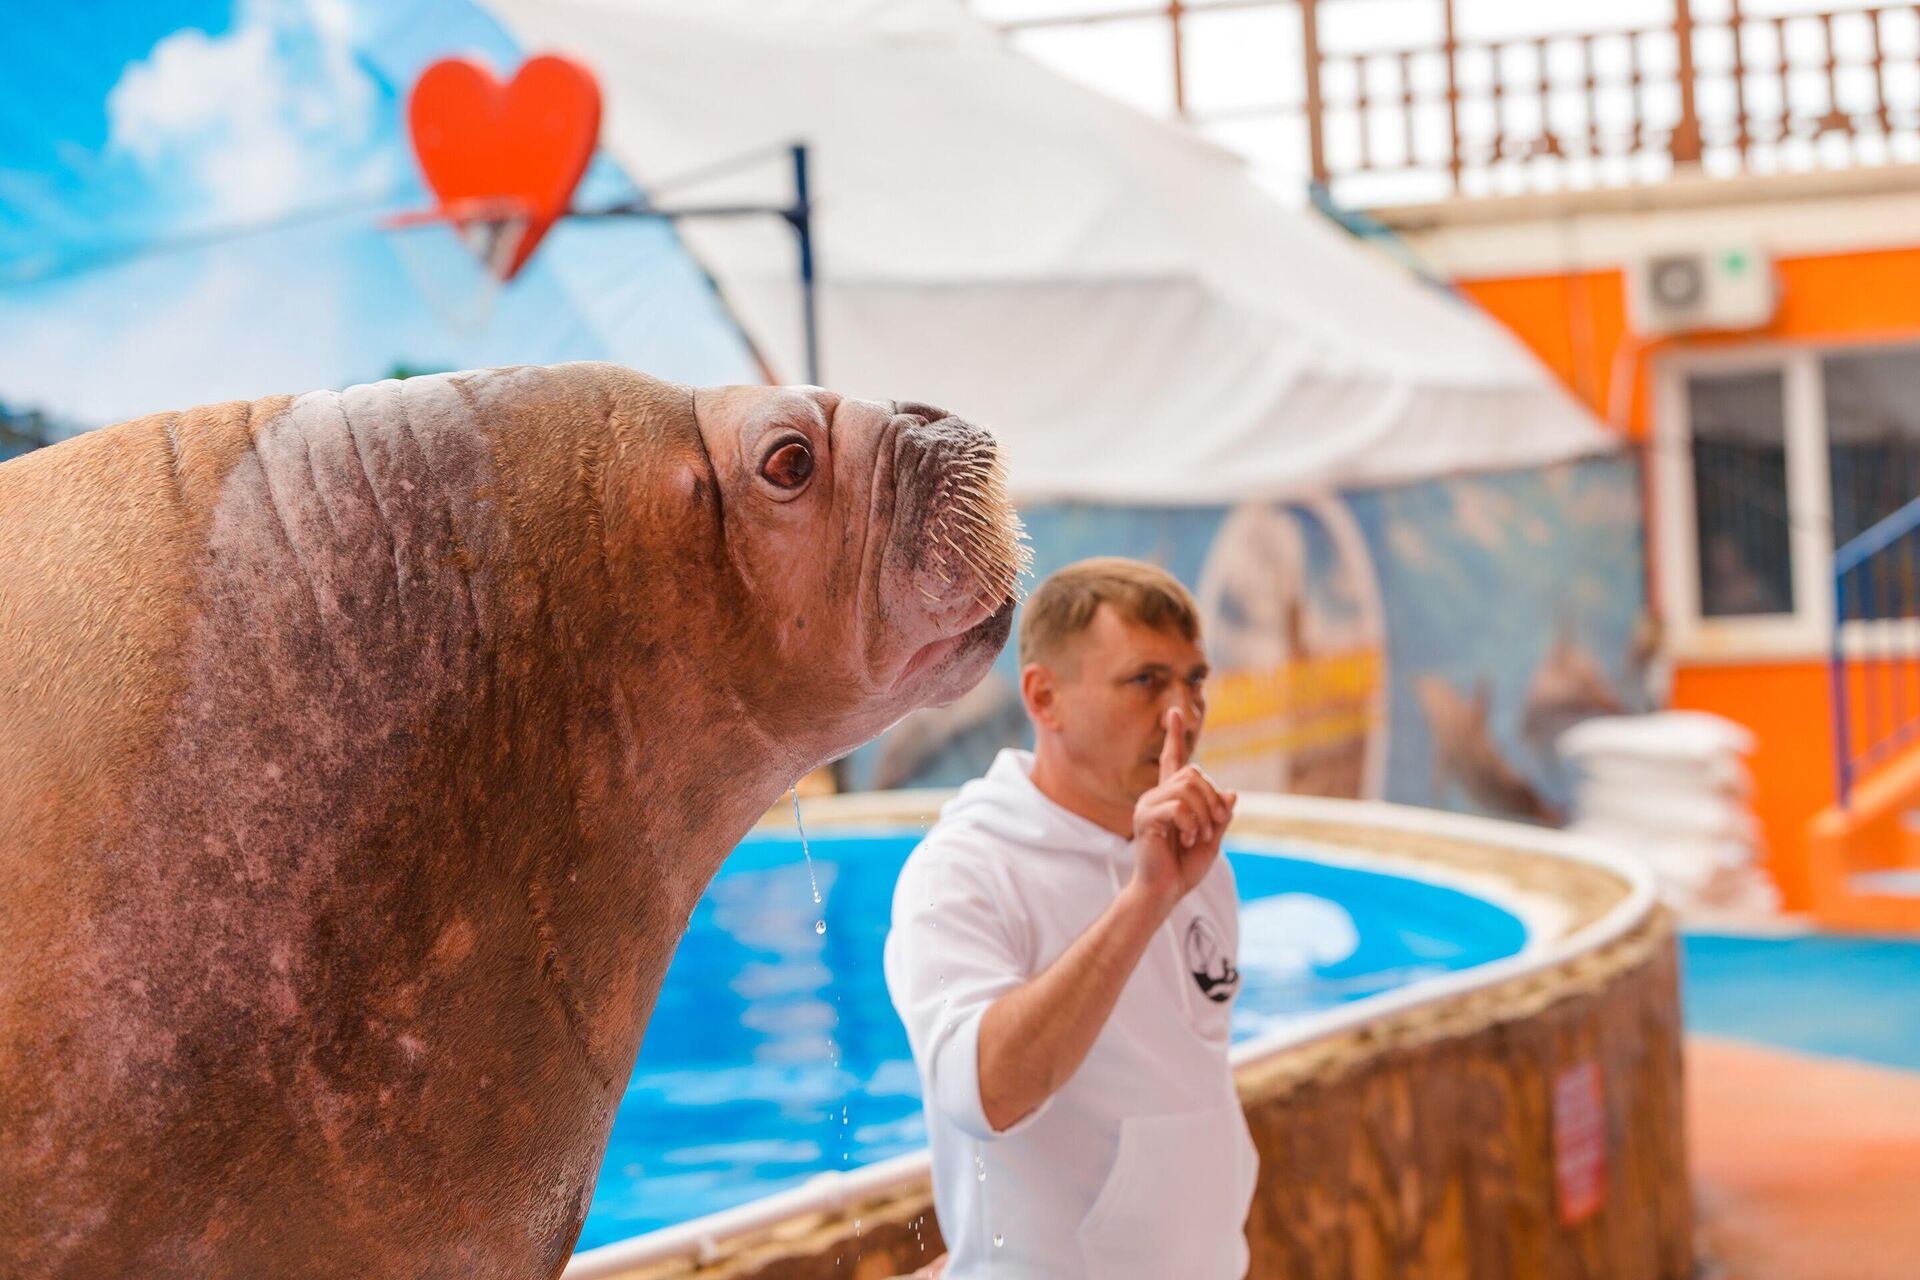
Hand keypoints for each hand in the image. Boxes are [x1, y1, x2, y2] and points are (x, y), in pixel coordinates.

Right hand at [1128, 706, 1235, 912]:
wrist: (1165, 892)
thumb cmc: (1184, 868)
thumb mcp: (1213, 839)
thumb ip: (1221, 815)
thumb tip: (1231, 791)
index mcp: (1172, 798)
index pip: (1173, 760)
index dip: (1174, 737)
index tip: (1175, 713)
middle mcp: (1157, 796)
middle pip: (1194, 773)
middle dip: (1213, 798)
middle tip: (1215, 826)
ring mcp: (1149, 805)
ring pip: (1188, 788)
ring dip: (1204, 814)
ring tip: (1199, 836)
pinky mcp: (1145, 818)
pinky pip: (1178, 807)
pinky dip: (1192, 824)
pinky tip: (1186, 839)